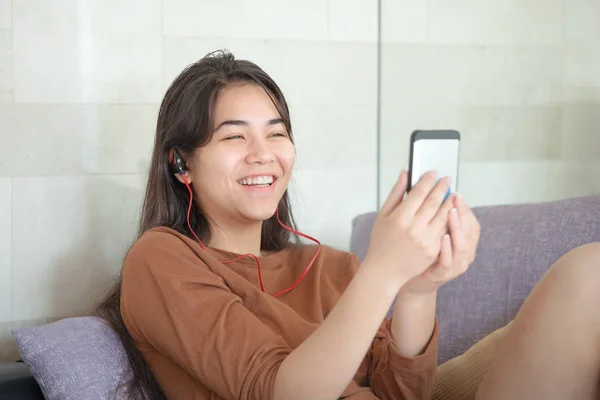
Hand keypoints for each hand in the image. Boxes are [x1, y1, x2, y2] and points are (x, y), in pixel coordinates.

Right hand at [363, 169, 455, 289]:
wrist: (384, 270)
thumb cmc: (381, 241)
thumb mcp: (383, 215)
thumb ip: (396, 193)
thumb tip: (405, 173)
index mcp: (399, 217)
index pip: (419, 193)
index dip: (428, 180)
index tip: (434, 173)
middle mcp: (413, 228)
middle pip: (433, 202)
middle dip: (442, 188)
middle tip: (447, 179)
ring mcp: (425, 240)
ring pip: (443, 216)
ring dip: (450, 203)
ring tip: (453, 194)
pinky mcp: (433, 251)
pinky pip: (445, 231)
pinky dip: (450, 220)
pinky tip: (452, 212)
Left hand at [399, 193, 480, 296]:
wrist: (410, 278)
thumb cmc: (421, 251)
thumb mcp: (431, 231)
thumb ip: (437, 214)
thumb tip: (437, 190)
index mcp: (463, 240)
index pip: (471, 222)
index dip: (465, 208)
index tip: (456, 194)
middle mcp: (464, 253)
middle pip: (470, 231)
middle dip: (462, 213)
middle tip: (454, 198)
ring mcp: (455, 265)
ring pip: (462, 246)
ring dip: (457, 228)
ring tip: (451, 212)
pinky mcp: (443, 274)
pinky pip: (448, 261)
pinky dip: (447, 249)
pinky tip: (443, 237)